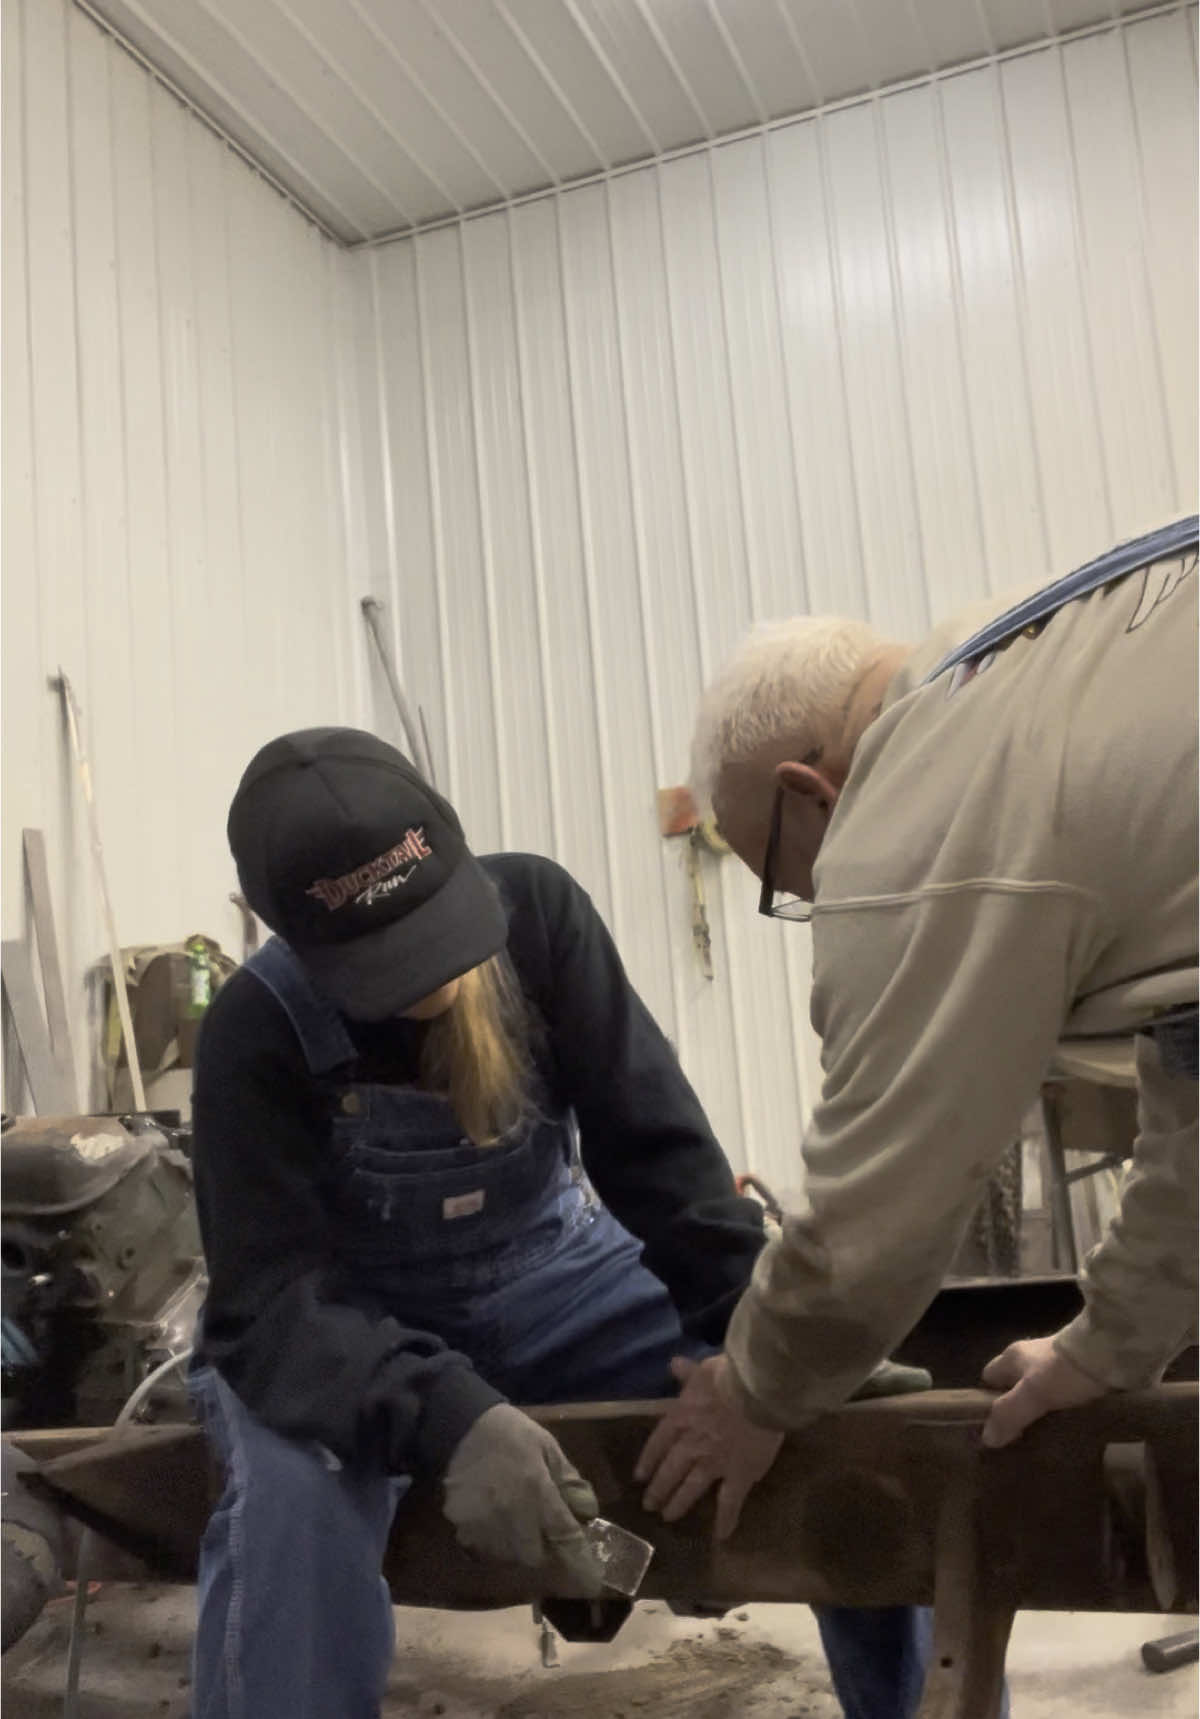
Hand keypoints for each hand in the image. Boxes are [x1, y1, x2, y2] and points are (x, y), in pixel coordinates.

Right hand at [442, 1404, 603, 1593]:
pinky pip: (484, 1551)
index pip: (565, 1540)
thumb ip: (569, 1481)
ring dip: (520, 1550)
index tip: (592, 1584)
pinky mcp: (463, 1529)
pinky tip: (496, 1523)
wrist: (461, 1427)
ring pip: (510, 1558)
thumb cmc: (511, 1435)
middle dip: (546, 1552)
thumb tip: (588, 1513)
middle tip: (547, 1536)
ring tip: (520, 1526)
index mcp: (538, 1493)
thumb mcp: (549, 1448)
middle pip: (536, 1557)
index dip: (581, 1566)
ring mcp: (485, 1526)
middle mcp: (512, 1516)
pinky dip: (495, 1545)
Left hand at [634, 1355, 782, 1539]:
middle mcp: (690, 1446)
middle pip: (669, 1471)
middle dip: (658, 1489)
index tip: (639, 1477)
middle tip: (649, 1506)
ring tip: (668, 1516)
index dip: (648, 1461)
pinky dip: (726, 1520)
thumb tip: (674, 1364)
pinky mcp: (738, 1476)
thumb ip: (688, 1373)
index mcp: (680, 1419)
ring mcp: (713, 1464)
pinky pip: (730, 1502)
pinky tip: (721, 1536)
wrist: (756, 1391)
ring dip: (678, 1504)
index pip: (657, 1444)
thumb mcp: (704, 1368)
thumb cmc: (729, 1375)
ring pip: (690, 1489)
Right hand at [980, 1336, 1105, 1446]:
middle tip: (1024, 1437)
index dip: (989, 1399)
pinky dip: (1065, 1406)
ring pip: (1041, 1389)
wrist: (1111, 1351)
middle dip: (1018, 1408)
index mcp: (1013, 1356)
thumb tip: (987, 1439)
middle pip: (1016, 1385)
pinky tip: (1072, 1422)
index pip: (989, 1376)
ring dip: (1044, 1409)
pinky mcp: (1081, 1370)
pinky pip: (1065, 1392)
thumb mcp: (1032, 1394)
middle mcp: (1031, 1355)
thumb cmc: (1063, 1371)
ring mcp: (1058, 1362)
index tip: (998, 1425)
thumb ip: (1009, 1415)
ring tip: (1050, 1435)